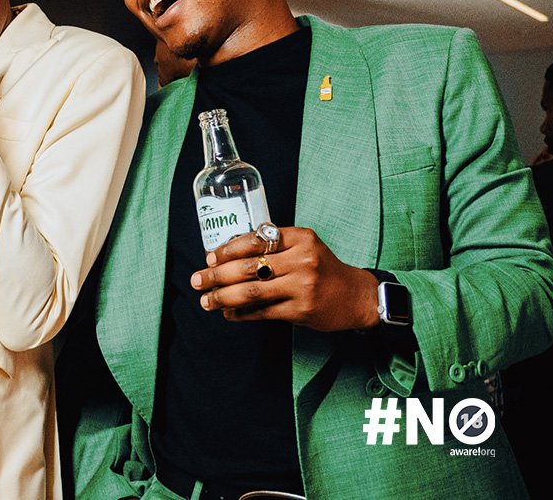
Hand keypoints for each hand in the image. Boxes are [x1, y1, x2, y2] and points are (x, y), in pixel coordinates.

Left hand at [190, 227, 380, 331]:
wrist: (356, 296)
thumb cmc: (322, 268)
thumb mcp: (303, 246)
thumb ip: (272, 246)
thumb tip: (224, 257)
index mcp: (300, 238)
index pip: (255, 239)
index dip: (227, 250)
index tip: (209, 258)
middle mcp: (302, 260)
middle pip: (248, 267)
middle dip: (216, 275)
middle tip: (197, 280)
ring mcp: (302, 286)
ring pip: (252, 292)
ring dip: (223, 297)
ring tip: (206, 301)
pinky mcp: (302, 310)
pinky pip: (263, 312)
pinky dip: (241, 314)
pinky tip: (228, 313)